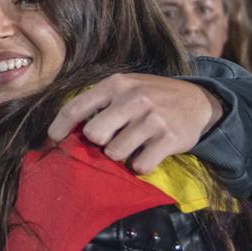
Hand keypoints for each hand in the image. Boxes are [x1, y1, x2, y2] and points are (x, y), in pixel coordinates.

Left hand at [47, 74, 224, 173]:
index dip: (60, 127)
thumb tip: (68, 130)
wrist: (198, 101)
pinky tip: (148, 153)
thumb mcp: (127, 88)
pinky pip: (140, 165)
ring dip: (122, 155)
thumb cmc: (153, 97)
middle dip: (100, 143)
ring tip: (134, 145)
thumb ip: (100, 103)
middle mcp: (133, 98)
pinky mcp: (169, 138)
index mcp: (117, 84)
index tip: (53, 139)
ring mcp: (152, 118)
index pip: (76, 107)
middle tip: (113, 139)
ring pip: (115, 153)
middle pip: (94, 135)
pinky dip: (141, 165)